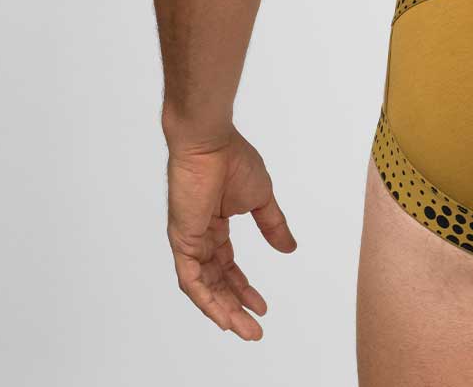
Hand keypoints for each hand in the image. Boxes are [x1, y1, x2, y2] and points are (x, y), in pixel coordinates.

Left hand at [164, 126, 296, 339]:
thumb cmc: (233, 160)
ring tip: (243, 329)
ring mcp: (189, 240)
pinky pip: (191, 280)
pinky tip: (222, 315)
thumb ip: (272, 225)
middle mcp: (200, 238)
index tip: (261, 306)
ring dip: (223, 310)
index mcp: (215, 226)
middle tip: (253, 330)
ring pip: (203, 288)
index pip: (227, 267)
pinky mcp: (182, 240)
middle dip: (235, 308)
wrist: (211, 142)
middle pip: (216, 283)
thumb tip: (289, 248)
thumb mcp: (261, 199)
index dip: (243, 288)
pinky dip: (206, 300)